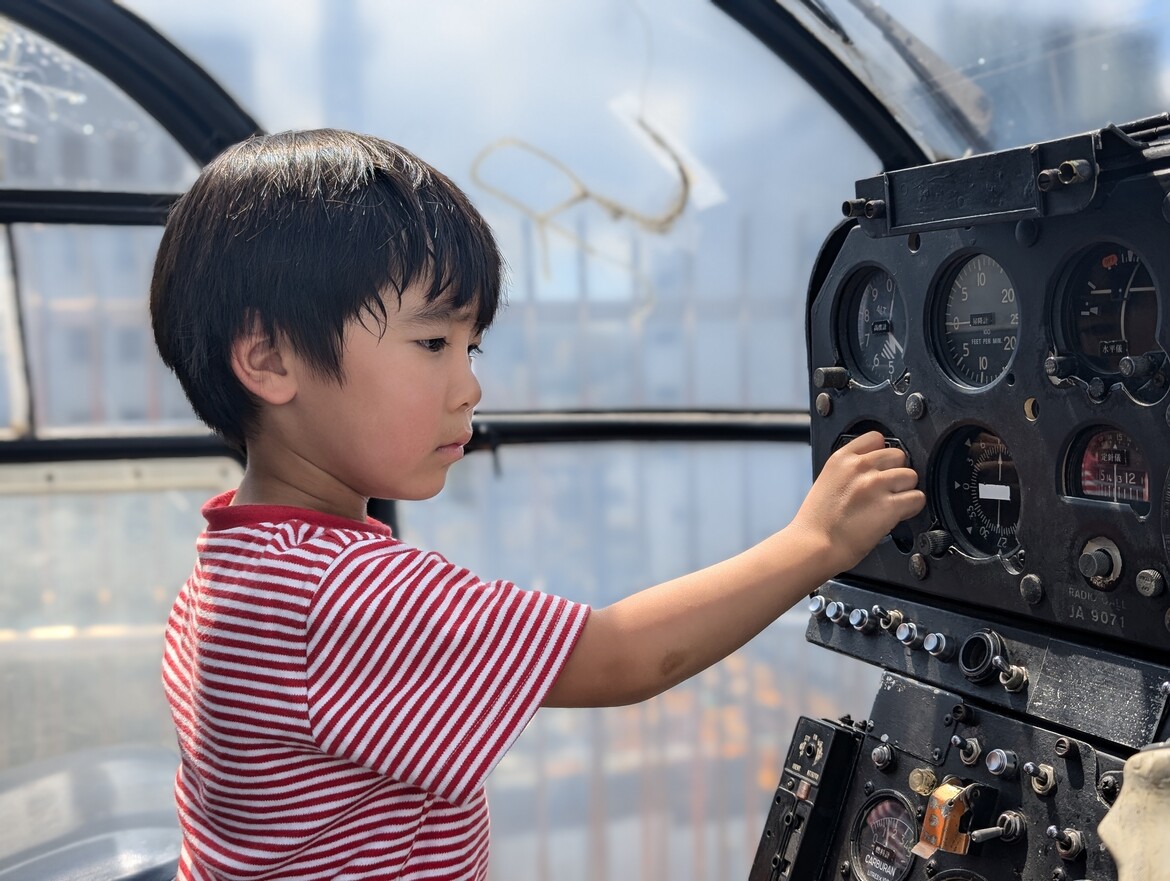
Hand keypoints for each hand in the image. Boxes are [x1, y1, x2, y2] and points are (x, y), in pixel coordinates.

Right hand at [791, 431, 924, 573]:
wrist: (814, 545)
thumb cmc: (817, 522)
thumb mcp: (826, 481)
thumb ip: (849, 470)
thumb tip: (872, 469)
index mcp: (841, 459)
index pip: (875, 438)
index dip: (881, 453)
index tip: (880, 466)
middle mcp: (859, 468)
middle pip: (898, 455)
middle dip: (895, 472)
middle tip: (885, 489)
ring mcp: (875, 485)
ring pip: (911, 476)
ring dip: (905, 490)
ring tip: (891, 503)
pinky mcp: (889, 506)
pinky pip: (917, 498)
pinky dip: (912, 508)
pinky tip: (897, 514)